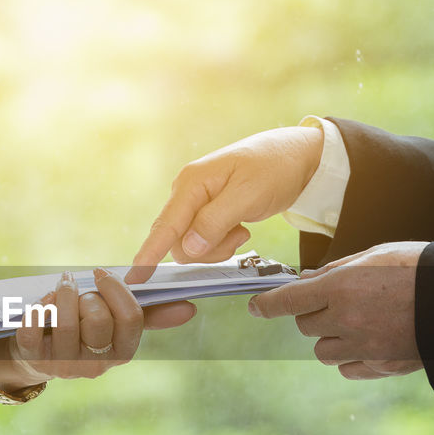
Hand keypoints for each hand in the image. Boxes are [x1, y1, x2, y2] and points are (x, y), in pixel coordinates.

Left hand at [4, 268, 194, 381]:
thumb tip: (191, 308)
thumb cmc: (84, 329)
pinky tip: (39, 303)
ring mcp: (65, 366)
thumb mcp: (116, 324)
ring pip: (65, 324)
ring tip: (61, 287)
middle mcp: (96, 365)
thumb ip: (150, 314)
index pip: (130, 318)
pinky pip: (33, 332)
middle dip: (87, 295)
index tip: (101, 273)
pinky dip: (35, 310)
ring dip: (62, 296)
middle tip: (78, 286)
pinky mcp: (35, 361)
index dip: (117, 290)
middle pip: (98, 320)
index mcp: (121, 352)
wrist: (38, 355)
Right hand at [127, 125, 323, 282]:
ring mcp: (196, 202)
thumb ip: (215, 222)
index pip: (165, 226)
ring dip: (218, 247)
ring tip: (242, 230)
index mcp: (192, 183)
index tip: (134, 278)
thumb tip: (186, 249)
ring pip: (192, 245)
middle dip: (207, 250)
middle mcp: (187, 192)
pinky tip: (241, 228)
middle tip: (240, 237)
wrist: (299, 155)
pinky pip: (204, 240)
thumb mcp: (248, 195)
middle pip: (178, 241)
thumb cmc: (275, 168)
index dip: (149, 254)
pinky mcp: (208, 211)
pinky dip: (223, 242)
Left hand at [248, 241, 427, 379]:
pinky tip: (368, 343)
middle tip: (336, 303)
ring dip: (330, 338)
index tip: (256, 308)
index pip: (288, 301)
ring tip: (356, 323)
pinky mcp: (380, 367)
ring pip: (323, 350)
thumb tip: (309, 280)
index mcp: (340, 288)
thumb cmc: (419, 269)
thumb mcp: (374, 255)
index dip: (267, 305)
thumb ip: (336, 270)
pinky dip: (350, 358)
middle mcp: (346, 320)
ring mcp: (362, 347)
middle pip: (305, 326)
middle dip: (313, 314)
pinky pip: (347, 369)